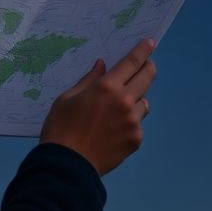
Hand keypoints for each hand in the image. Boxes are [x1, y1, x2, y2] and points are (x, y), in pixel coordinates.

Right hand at [40, 38, 156, 175]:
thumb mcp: (67, 98)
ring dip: (136, 100)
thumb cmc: (61, 128)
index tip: (150, 43)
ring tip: (119, 109)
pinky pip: (138, 124)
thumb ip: (89, 80)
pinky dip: (130, 123)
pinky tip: (113, 131)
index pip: (131, 62)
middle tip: (146, 66)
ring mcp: (133, 121)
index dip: (143, 50)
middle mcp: (124, 101)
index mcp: (107, 87)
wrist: (67, 166)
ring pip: (144, 103)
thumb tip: (102, 65)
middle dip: (148, 68)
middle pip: (147, 78)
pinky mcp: (136, 139)